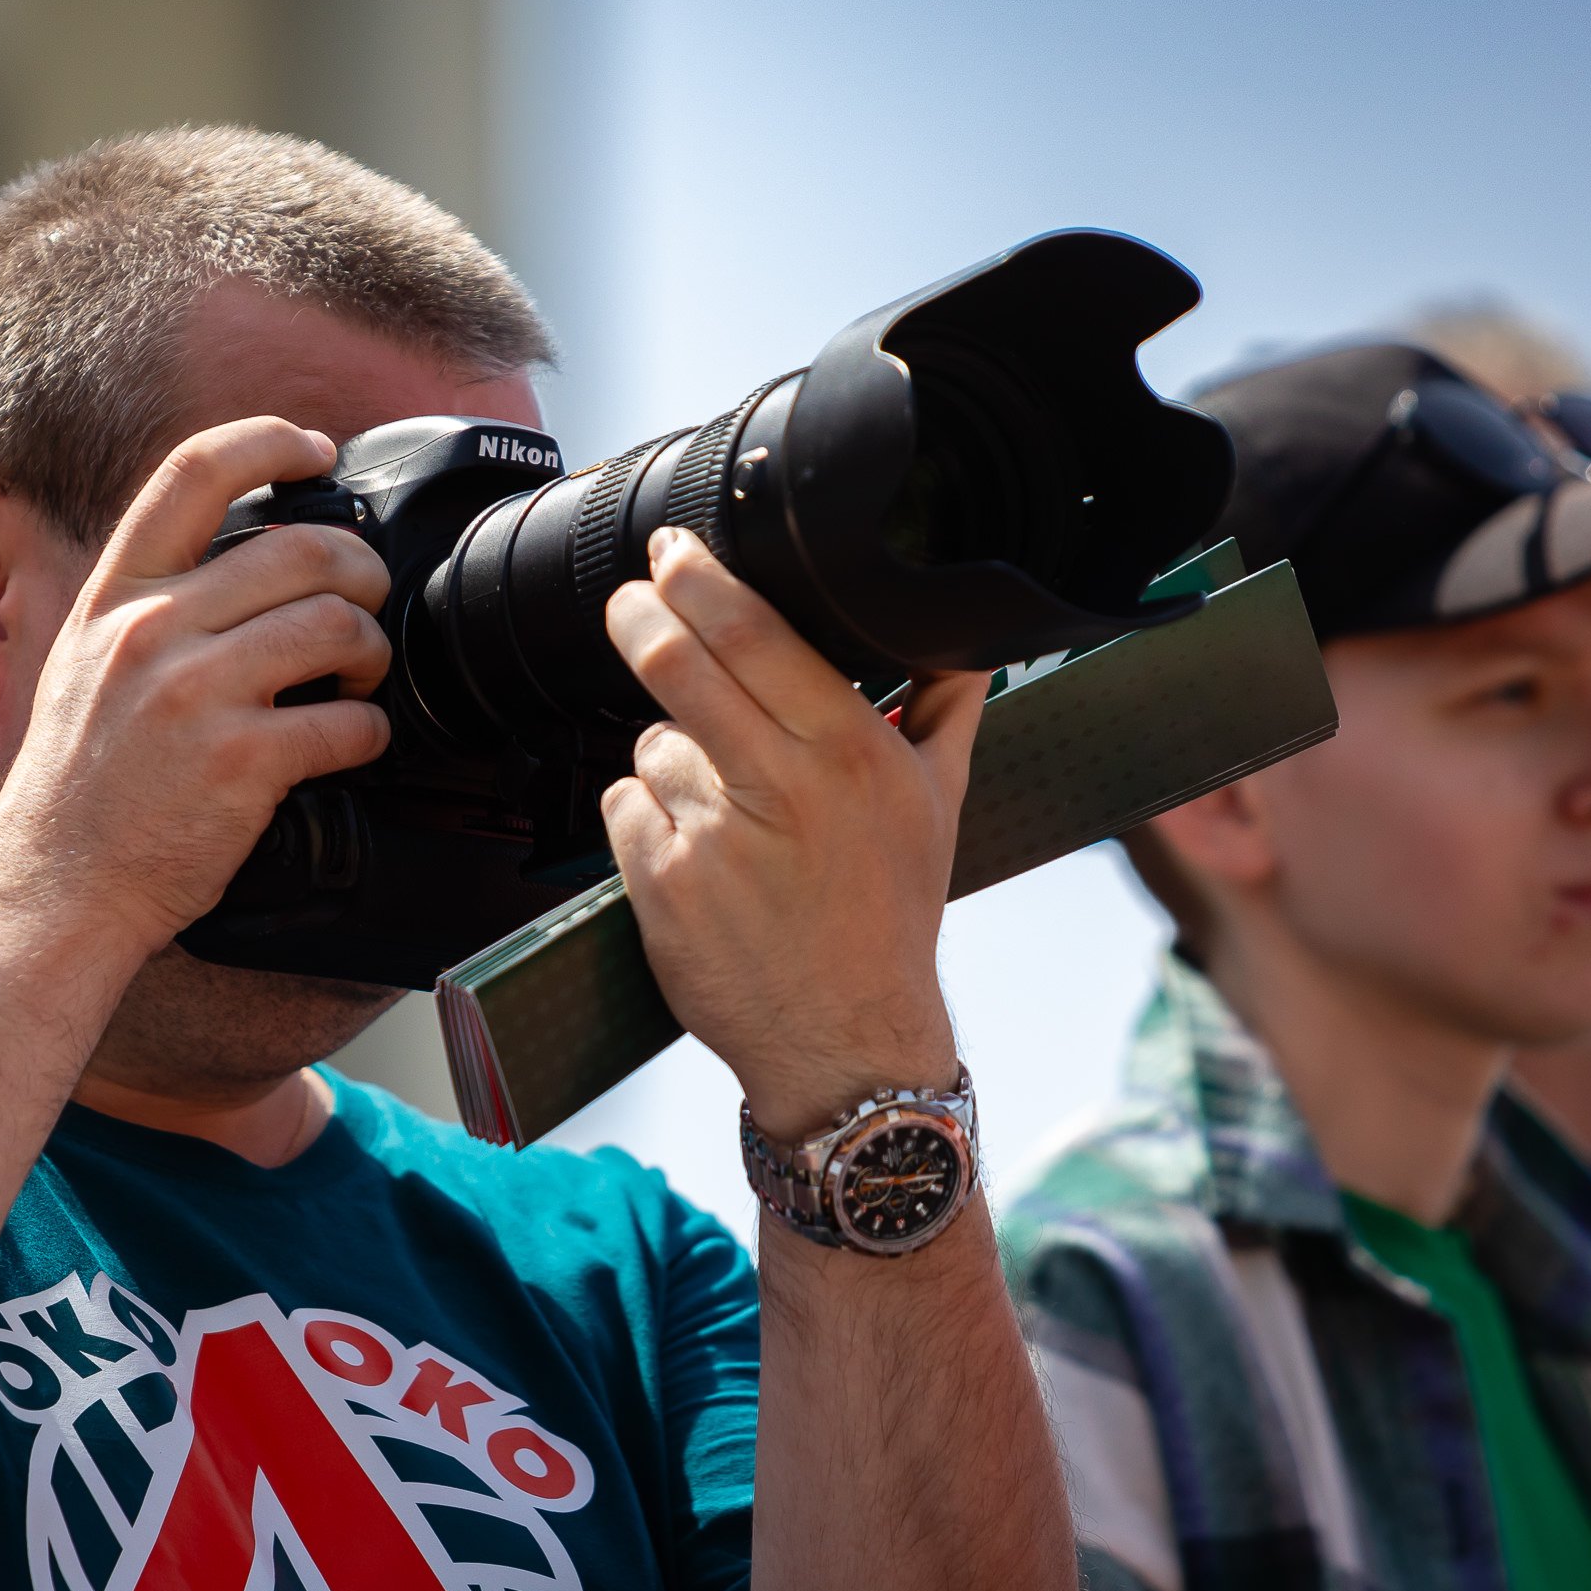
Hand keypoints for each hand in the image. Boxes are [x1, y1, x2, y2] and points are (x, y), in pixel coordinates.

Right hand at [0, 418, 394, 953]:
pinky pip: (348, 723)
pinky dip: (370, 732)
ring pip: (337, 624)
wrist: (53, 890)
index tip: (314, 451)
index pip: (194, 472)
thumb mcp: (84, 665)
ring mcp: (195, 695)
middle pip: (302, 549)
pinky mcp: (241, 763)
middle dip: (360, 571)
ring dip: (372, 651)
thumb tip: (243, 564)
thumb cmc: (78, 789)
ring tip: (361, 678)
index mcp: (114, 596)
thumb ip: (150, 607)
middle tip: (367, 599)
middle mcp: (151, 631)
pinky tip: (353, 743)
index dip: (269, 441)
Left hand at [603, 528, 986, 1141]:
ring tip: (723, 805)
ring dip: (669, 754)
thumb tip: (965, 630)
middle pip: (681, 667)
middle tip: (634, 598)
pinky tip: (693, 849)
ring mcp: (714, 838)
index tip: (674, 551)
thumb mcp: (939, 802)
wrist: (846, 1039)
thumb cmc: (888, 914)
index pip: (756, 636)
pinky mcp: (660, 884)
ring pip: (652, 743)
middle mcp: (782, 789)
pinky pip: (625, 807)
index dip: (700, 582)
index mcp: (851, 753)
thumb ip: (948, 703)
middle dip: (642, 617)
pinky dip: (644, 817)